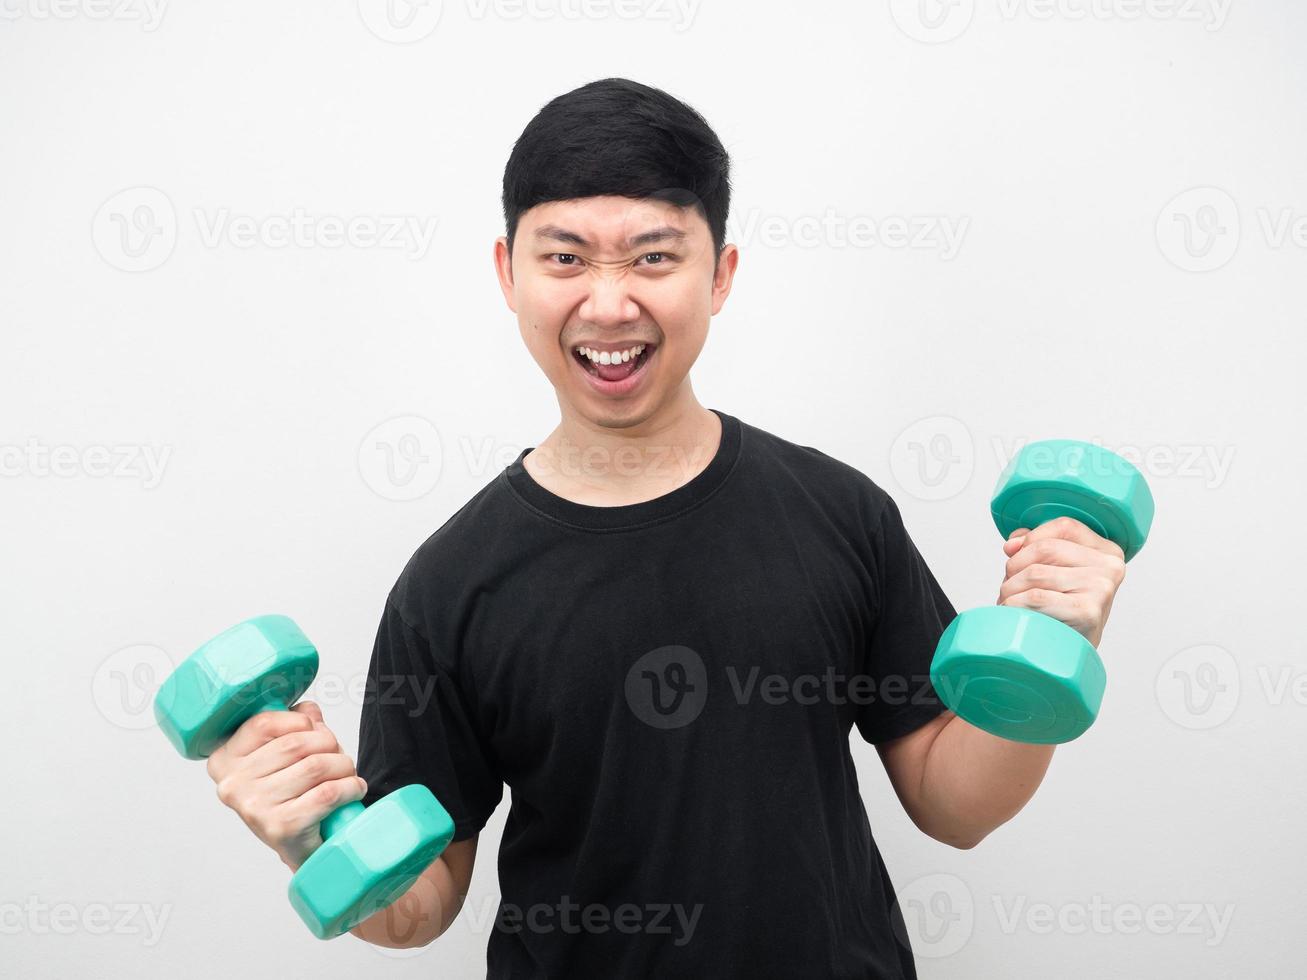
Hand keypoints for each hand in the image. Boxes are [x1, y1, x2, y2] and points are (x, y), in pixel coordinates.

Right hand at [204, 700, 367, 871]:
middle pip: (295, 744)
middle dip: (329, 745)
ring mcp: (254, 807)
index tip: (314, 731)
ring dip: (344, 766)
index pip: (263, 723)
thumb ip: (295, 725)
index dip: (299, 721)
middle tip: (339, 757)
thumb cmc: (292, 797)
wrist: (301, 850)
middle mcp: (232, 785)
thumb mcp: (284, 757)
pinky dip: (350, 787)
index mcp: (224, 760)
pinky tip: (354, 790)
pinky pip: (327, 793)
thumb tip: (309, 709)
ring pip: (316, 766)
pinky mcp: (281, 827)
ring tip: (347, 775)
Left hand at [996, 516, 1126, 647]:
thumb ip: (1037, 546)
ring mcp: (1101, 589)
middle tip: (1008, 587)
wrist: (1070, 657)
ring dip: (1010, 589)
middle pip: (1045, 549)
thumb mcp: (1057, 572)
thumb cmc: (1061, 612)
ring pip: (1035, 573)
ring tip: (1010, 603)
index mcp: (1108, 552)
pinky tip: (1014, 614)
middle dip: (1014, 567)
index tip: (1013, 552)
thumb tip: (1013, 544)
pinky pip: (1036, 597)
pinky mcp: (1088, 612)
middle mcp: (1110, 568)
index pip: (1065, 526)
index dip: (1031, 537)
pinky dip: (1015, 604)